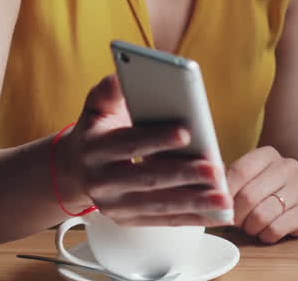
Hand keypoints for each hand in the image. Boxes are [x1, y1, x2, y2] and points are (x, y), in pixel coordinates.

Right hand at [57, 74, 231, 225]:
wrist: (74, 170)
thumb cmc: (97, 133)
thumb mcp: (96, 107)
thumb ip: (109, 91)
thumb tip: (122, 76)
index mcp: (95, 150)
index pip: (129, 144)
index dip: (157, 139)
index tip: (187, 133)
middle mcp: (102, 182)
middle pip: (148, 180)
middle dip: (184, 175)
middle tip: (214, 170)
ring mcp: (114, 206)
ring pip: (159, 205)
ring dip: (194, 202)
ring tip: (223, 198)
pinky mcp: (128, 220)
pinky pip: (164, 221)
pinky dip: (192, 219)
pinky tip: (216, 214)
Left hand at [226, 146, 297, 242]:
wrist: (295, 197)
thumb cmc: (261, 190)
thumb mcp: (244, 179)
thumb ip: (226, 180)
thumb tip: (211, 185)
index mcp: (268, 154)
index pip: (240, 171)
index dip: (225, 193)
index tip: (220, 205)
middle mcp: (288, 166)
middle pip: (249, 196)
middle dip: (236, 215)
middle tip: (235, 221)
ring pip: (262, 215)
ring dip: (250, 227)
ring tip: (251, 226)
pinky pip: (276, 229)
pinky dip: (265, 235)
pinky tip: (266, 231)